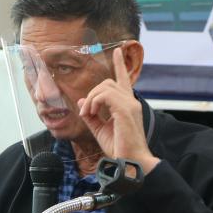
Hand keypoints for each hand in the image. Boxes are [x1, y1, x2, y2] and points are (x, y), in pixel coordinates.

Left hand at [77, 47, 160, 173]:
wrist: (130, 162)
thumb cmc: (119, 148)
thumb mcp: (100, 130)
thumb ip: (91, 114)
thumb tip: (82, 101)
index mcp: (127, 105)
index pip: (124, 80)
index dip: (119, 64)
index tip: (118, 51)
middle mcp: (131, 101)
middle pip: (108, 82)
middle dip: (92, 94)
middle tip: (87, 113)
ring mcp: (130, 104)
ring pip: (105, 87)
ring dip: (92, 99)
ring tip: (89, 115)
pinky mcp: (125, 110)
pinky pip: (105, 95)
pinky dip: (95, 103)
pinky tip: (93, 114)